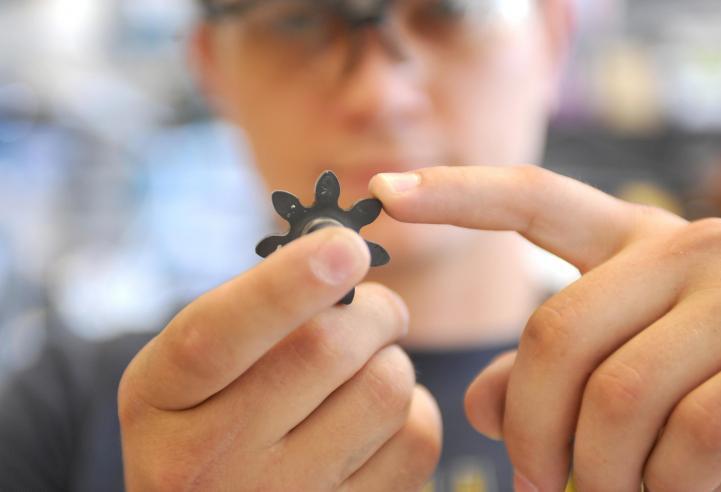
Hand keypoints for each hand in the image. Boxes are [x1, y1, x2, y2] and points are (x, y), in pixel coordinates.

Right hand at [118, 227, 441, 490]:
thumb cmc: (211, 418)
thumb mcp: (190, 368)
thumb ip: (249, 314)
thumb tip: (341, 254)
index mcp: (159, 399)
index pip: (215, 337)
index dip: (284, 286)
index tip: (344, 245)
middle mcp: (208, 461)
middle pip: (322, 352)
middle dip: (373, 309)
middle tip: (376, 309)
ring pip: (384, 390)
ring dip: (393, 360)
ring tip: (368, 368)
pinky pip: (418, 441)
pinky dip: (416, 409)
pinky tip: (381, 415)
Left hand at [370, 165, 720, 491]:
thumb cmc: (711, 382)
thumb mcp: (624, 363)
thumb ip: (546, 373)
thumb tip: (478, 407)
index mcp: (632, 240)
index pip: (530, 199)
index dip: (454, 192)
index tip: (383, 190)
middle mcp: (684, 247)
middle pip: (554, 336)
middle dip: (532, 429)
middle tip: (531, 480)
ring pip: (616, 397)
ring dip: (601, 470)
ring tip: (612, 489)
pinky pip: (687, 438)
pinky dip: (665, 487)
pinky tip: (675, 488)